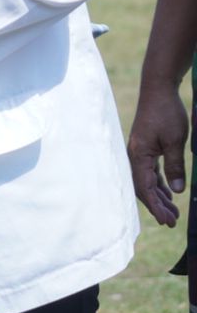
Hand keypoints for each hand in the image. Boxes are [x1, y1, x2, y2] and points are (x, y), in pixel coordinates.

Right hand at [128, 86, 188, 226]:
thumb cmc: (166, 113)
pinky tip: (169, 192)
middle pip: (143, 188)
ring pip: (147, 181)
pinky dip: (159, 184)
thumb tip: (177, 191)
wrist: (158, 90)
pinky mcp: (146, 148)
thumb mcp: (175, 141)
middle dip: (157, 206)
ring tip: (172, 212)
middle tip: (172, 222)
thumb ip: (175, 166)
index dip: (156, 206)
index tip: (167, 221)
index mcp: (139, 155)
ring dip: (159, 197)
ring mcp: (139, 152)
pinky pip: (150, 172)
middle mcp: (135, 156)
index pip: (146, 188)